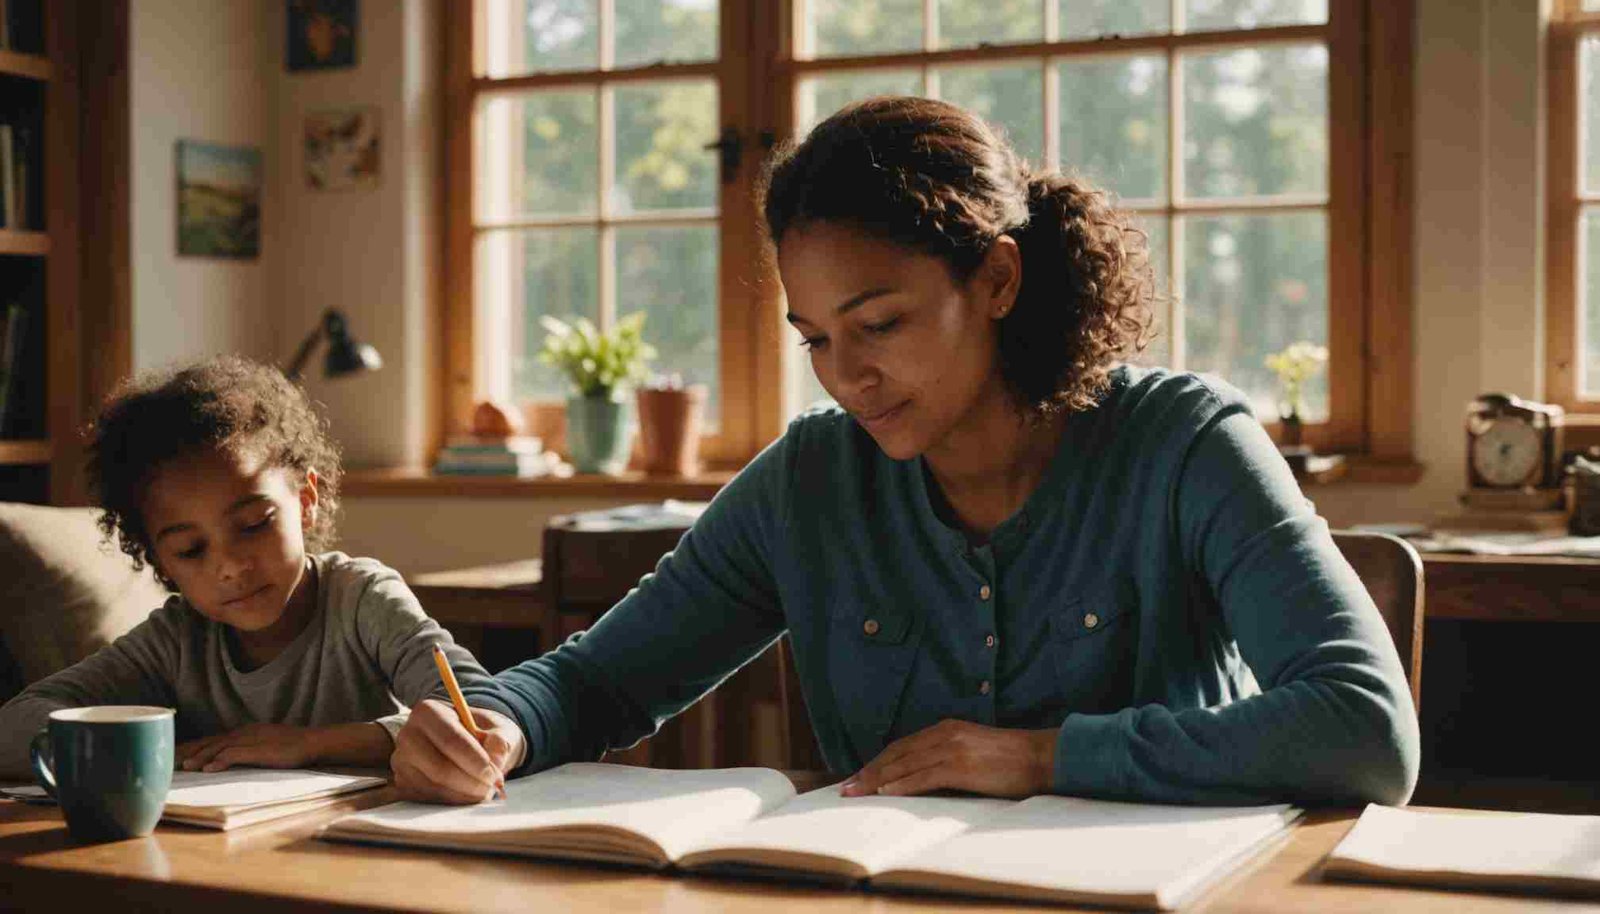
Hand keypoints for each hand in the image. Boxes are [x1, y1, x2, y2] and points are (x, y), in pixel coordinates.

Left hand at [177, 723, 322, 771]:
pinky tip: (209, 768)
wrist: (312, 743)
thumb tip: (224, 762)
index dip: (192, 747)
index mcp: (242, 732)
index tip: (174, 755)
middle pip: (209, 742)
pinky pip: (234, 754)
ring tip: (186, 767)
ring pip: (218, 747)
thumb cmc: (290, 747)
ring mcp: (250, 740)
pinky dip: (219, 760)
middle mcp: (242, 733)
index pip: (211, 739)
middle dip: (189, 751)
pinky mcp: (258, 750)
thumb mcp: (262, 746)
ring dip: (200, 757)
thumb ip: (244, 751)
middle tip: (169, 761)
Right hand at [391, 699, 523, 804]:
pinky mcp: (402, 784)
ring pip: (436, 788)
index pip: (451, 741)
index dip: (476, 761)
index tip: (495, 774)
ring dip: (465, 794)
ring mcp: (401, 762)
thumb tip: (495, 761)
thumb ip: (501, 741)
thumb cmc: (482, 734)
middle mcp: (407, 735)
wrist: (468, 745)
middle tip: (493, 785)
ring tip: (484, 788)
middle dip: (472, 782)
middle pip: (440, 769)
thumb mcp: (499, 729)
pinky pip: (429, 800)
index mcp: (428, 711)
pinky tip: (467, 792)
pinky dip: (454, 801)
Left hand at [839, 719, 1056, 798]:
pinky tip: (885, 793)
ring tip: (856, 793)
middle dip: (868, 771)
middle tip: (846, 787)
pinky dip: (901, 785)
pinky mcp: (961, 766)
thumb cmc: (1011, 760)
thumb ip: (948, 758)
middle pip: (896, 753)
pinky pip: (923, 776)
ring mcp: (952, 749)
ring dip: (876, 780)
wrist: (1041, 756)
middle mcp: (944, 734)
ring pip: (904, 765)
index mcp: (946, 729)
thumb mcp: (973, 750)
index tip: (859, 776)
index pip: (901, 746)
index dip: (877, 762)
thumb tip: (923, 777)